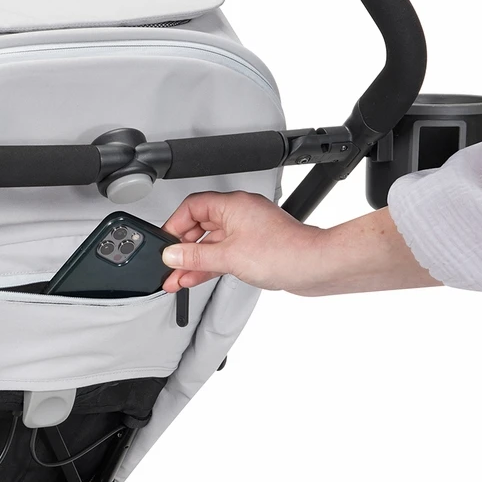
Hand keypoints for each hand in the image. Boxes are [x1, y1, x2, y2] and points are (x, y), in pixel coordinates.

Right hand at [161, 191, 323, 293]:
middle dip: (183, 248)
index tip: (166, 244)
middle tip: (170, 264)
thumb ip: (195, 257)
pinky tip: (197, 278)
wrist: (315, 266)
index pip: (192, 206)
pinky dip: (211, 265)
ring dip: (195, 261)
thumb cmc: (284, 252)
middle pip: (200, 226)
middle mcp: (240, 213)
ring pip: (212, 243)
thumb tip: (172, 255)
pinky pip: (225, 253)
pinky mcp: (256, 248)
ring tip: (177, 278)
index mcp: (233, 204)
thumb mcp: (228, 256)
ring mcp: (248, 231)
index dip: (175, 225)